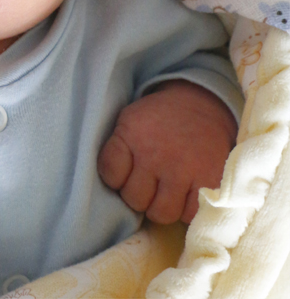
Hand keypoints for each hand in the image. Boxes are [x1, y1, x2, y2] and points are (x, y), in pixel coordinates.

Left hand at [97, 80, 237, 223]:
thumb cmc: (158, 118)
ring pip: (162, 213)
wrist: (200, 104)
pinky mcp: (210, 181)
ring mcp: (183, 169)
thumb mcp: (129, 121)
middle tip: (147, 184)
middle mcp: (155, 153)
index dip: (116, 178)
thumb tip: (112, 187)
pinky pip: (189, 216)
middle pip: (135, 199)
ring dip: (161, 206)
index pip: (110, 174)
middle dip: (139, 195)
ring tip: (165, 191)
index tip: (125, 172)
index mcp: (131, 134)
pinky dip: (186, 210)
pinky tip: (185, 194)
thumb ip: (117, 150)